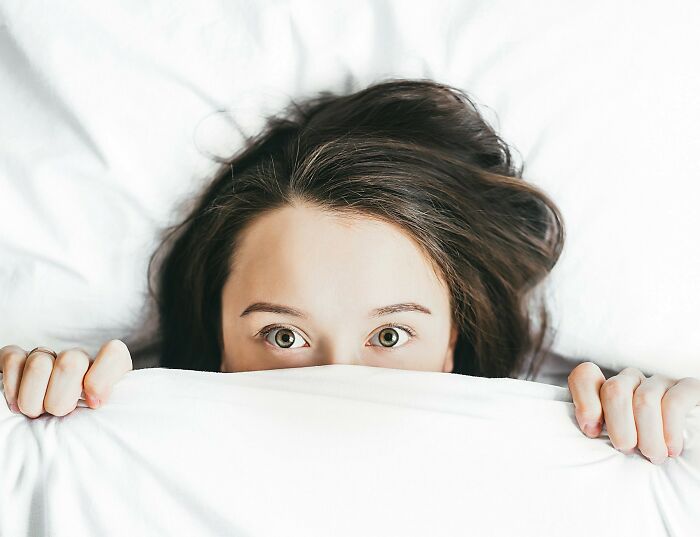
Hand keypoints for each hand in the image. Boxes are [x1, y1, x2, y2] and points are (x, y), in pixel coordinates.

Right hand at [1, 340, 132, 417]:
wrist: (46, 428)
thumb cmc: (80, 426)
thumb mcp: (101, 422)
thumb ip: (108, 411)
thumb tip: (95, 403)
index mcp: (106, 371)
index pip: (114, 353)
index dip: (102, 378)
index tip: (93, 404)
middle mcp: (77, 359)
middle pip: (71, 362)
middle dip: (60, 399)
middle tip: (58, 414)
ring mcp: (48, 356)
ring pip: (39, 364)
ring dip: (34, 399)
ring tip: (37, 413)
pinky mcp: (18, 359)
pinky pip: (13, 359)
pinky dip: (12, 387)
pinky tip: (16, 405)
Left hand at [567, 362, 699, 463]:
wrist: (687, 461)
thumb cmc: (643, 453)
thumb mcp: (614, 442)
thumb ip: (596, 430)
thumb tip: (588, 431)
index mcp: (608, 390)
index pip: (585, 376)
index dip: (585, 401)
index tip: (592, 432)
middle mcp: (632, 381)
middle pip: (615, 390)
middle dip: (619, 426)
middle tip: (628, 449)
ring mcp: (660, 382)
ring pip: (644, 399)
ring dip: (647, 435)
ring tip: (653, 456)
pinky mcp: (689, 389)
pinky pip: (674, 402)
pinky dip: (669, 429)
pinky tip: (671, 449)